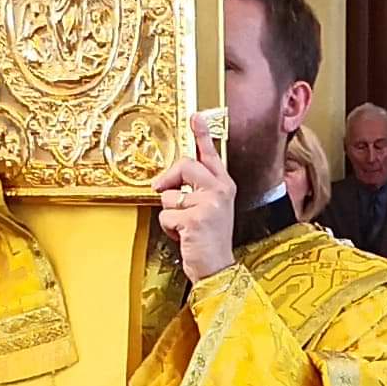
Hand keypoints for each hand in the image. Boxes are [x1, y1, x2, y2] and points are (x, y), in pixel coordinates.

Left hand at [155, 113, 236, 282]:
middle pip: (185, 165)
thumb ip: (197, 190)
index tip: (195, 116)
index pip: (211, 154)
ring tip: (185, 226)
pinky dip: (169, 229)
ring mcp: (209, 203)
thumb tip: (168, 180)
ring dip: (170, 213)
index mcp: (224, 185)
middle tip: (162, 189)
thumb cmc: (211, 241)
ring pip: (169, 195)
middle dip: (168, 179)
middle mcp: (220, 190)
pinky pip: (166, 215)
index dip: (202, 134)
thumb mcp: (210, 209)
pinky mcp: (195, 218)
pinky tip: (183, 236)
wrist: (218, 269)